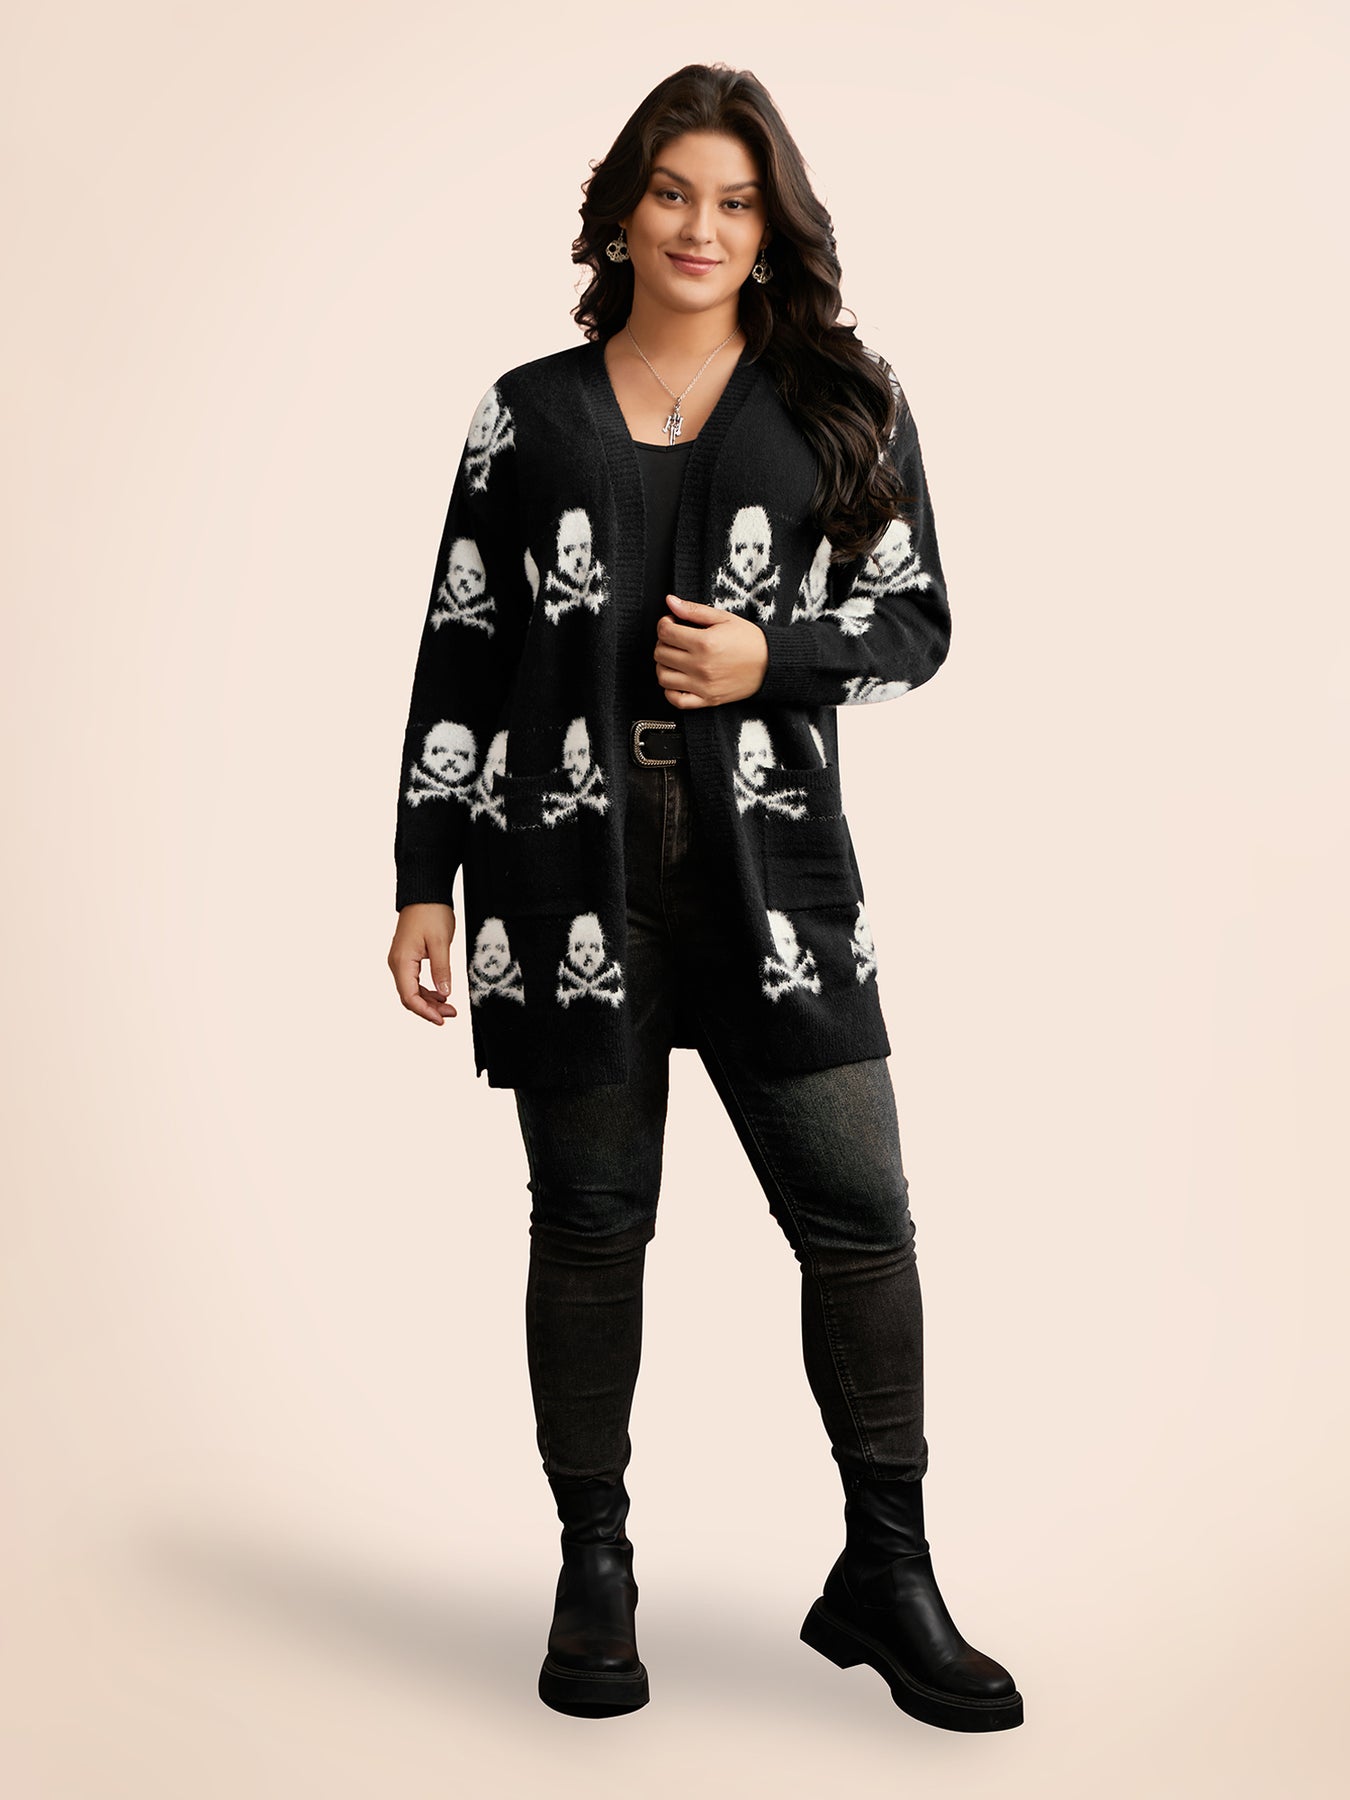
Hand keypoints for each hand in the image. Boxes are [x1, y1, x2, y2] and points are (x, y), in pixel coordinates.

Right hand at [388, 903, 457, 1024]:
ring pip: (412, 990)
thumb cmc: (430, 913)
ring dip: (429, 1001)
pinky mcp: (406, 958)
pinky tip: (441, 994)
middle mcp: (397, 963)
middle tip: (450, 1014)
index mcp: (402, 961)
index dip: (425, 1012)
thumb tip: (444, 993)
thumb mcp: (441, 942)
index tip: (441, 1020)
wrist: (424, 894)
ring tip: (449, 1007)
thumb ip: (442, 969)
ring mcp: (400, 961)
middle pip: (409, 997)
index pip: (409, 996)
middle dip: (429, 1009)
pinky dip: (427, 990)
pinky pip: (414, 981)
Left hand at [654, 593, 767, 707]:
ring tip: (675, 658)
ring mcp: (702, 685)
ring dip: (663, 665)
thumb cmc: (749, 640)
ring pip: (663, 677)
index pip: (665, 632)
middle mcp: (701, 665)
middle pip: (661, 653)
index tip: (672, 623)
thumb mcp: (723, 618)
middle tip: (674, 639)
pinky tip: (677, 679)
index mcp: (704, 642)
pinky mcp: (707, 699)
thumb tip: (671, 602)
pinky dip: (670, 690)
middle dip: (663, 642)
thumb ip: (694, 610)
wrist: (770, 664)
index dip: (664, 624)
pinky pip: (676, 700)